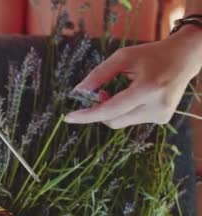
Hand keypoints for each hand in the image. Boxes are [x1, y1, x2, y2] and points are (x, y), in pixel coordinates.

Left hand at [65, 26, 201, 128]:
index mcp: (148, 89)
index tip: (68, 118)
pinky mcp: (162, 119)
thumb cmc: (151, 54)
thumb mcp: (123, 57)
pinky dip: (126, 110)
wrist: (185, 58)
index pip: (111, 109)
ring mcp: (161, 115)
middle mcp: (156, 106)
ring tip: (123, 90)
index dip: (88, 115)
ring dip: (113, 110)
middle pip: (113, 120)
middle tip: (100, 92)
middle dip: (99, 110)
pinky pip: (132, 120)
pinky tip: (138, 95)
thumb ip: (99, 74)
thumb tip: (78, 91)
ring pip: (121, 122)